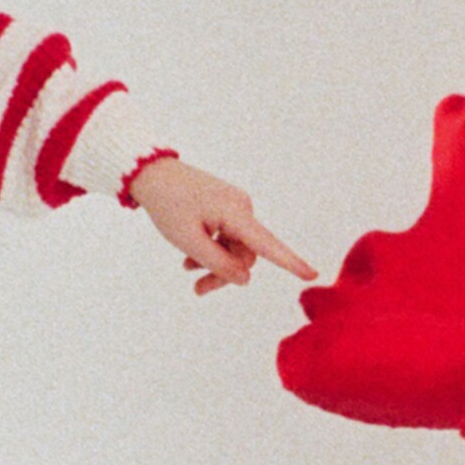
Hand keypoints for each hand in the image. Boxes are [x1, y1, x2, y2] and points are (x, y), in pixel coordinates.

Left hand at [126, 157, 319, 296]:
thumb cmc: (168, 205)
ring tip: (188, 270)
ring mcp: (234, 206)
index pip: (267, 244)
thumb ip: (218, 263)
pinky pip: (227, 236)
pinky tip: (191, 258)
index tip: (311, 274)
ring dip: (215, 263)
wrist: (152, 175)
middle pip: (245, 254)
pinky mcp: (226, 207)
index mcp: (235, 213)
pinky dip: (212, 249)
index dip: (290, 262)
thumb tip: (245, 279)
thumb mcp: (188, 240)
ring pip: (234, 248)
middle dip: (225, 274)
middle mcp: (241, 208)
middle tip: (198, 290)